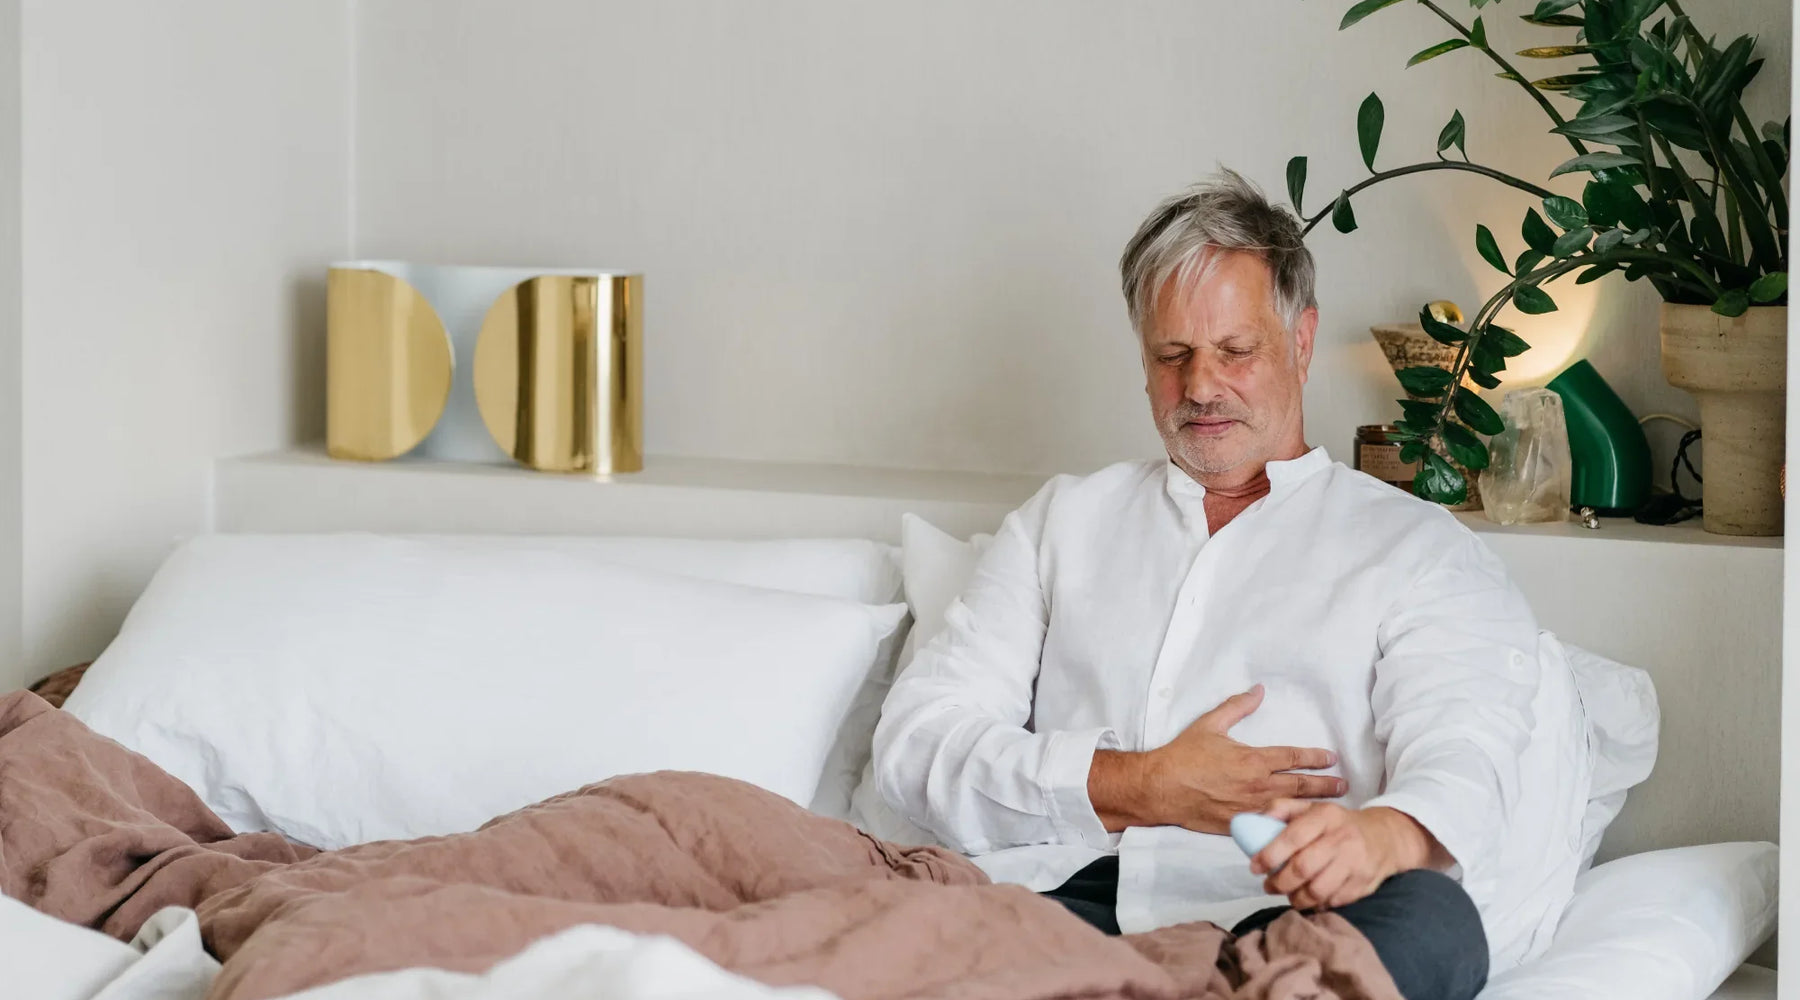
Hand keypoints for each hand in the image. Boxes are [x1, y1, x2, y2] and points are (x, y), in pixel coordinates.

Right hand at [1092, 685, 1342, 834]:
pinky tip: (1300, 830)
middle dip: (1325, 786)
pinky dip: (1287, 827)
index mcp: (1254, 760)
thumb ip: (1237, 707)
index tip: (1331, 758)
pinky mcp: (1239, 826)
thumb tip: (1258, 690)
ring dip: (1313, 808)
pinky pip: (1269, 827)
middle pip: (1301, 786)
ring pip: (1290, 809)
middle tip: (1343, 786)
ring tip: (1331, 810)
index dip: (1316, 758)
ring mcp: (1249, 809)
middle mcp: (1257, 786)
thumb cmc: (1184, 755)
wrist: (1161, 787)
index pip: (1294, 758)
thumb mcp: (1210, 724)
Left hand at [1251, 801, 1444, 910]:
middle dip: (1279, 882)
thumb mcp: (1312, 807)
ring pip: (1317, 891)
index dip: (1269, 855)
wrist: (1384, 837)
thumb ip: (1281, 809)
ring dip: (1295, 898)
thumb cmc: (1337, 824)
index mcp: (1325, 816)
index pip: (1293, 837)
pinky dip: (1316, 904)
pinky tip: (1310, 897)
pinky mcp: (1363, 884)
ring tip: (1288, 894)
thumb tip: (1254, 821)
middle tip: (1269, 886)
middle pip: (1303, 869)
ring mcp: (1355, 863)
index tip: (1254, 867)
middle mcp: (1342, 839)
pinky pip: (1332, 902)